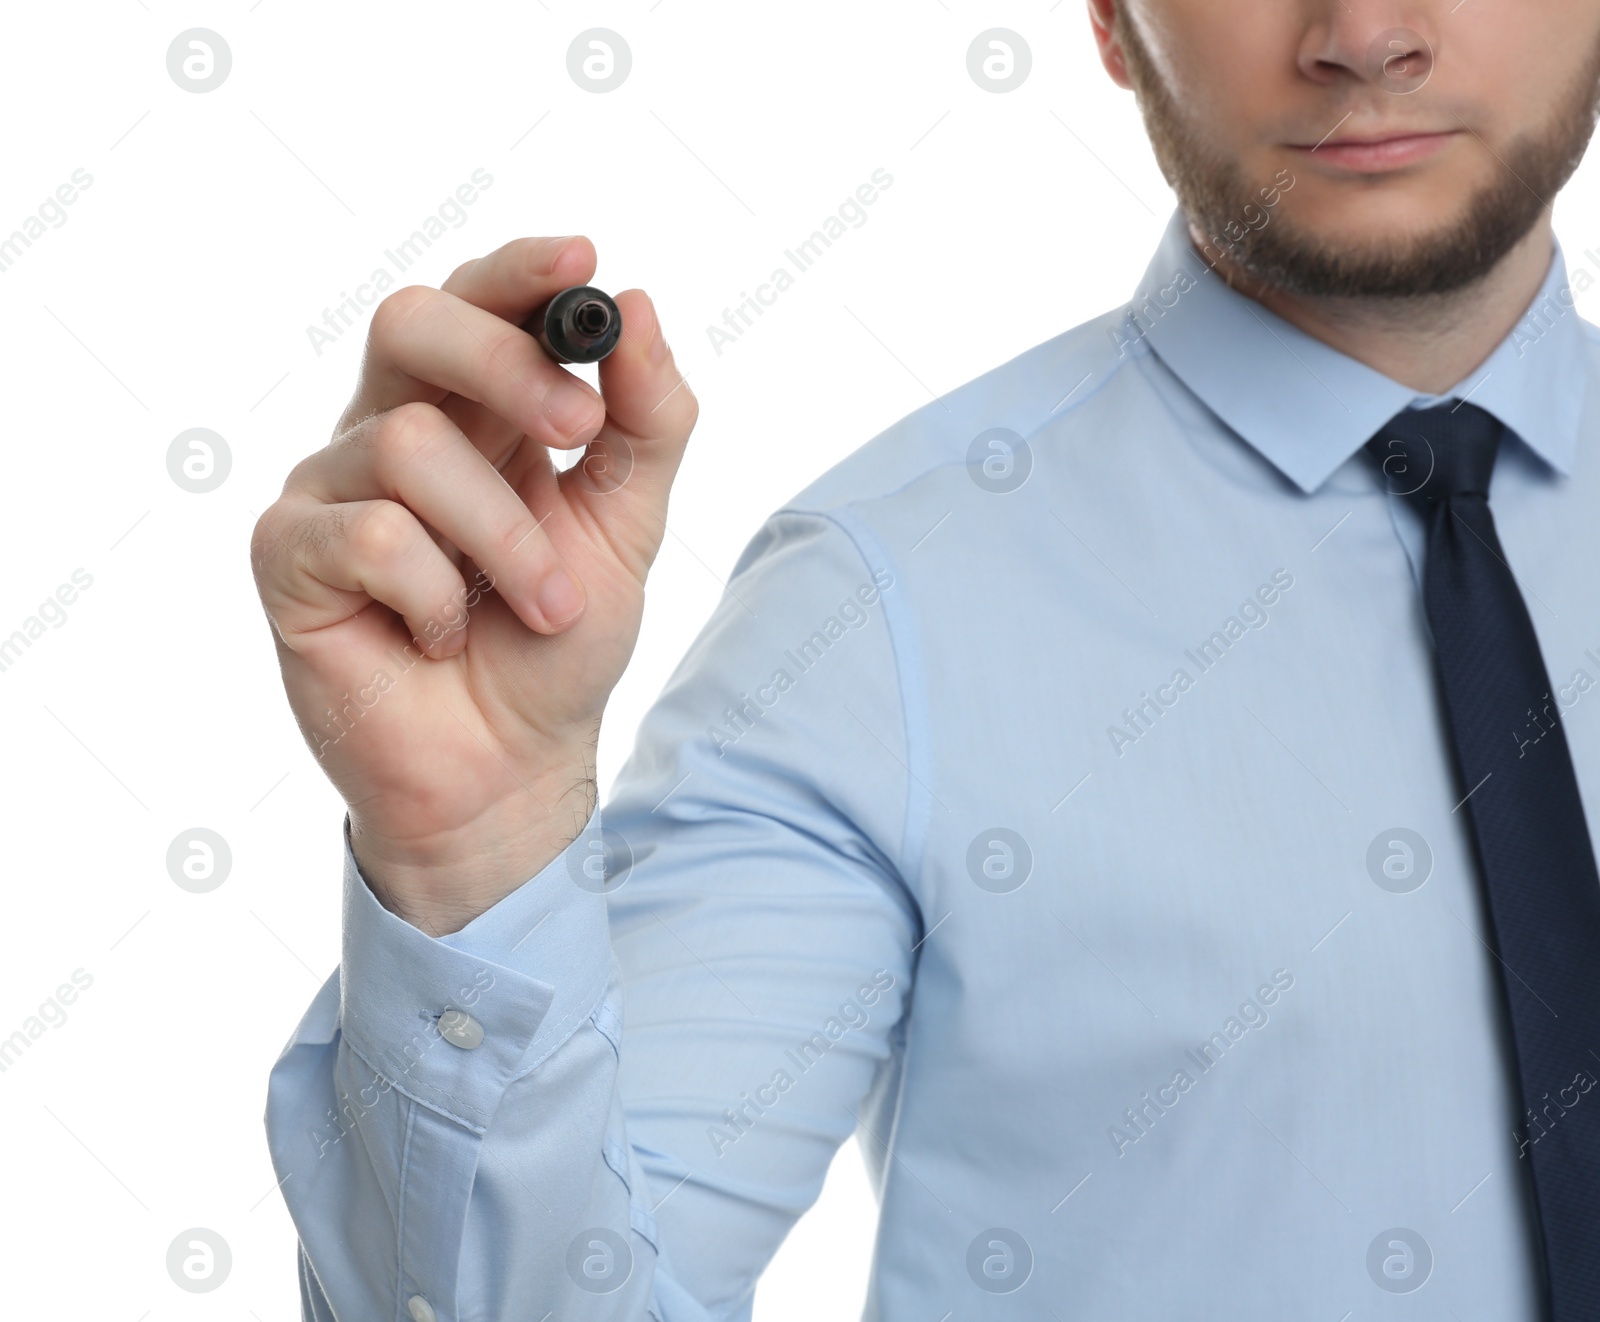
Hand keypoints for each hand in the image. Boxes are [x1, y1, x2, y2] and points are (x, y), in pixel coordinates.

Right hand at [250, 236, 696, 932]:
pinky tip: (440, 634)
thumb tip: (640, 310)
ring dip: (505, 537)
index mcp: (473, 411)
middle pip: (411, 322)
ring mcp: (330, 489)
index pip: (478, 303)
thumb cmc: (557, 643)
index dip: (522, 272)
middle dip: (505, 364)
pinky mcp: (287, 556)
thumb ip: (644, 425)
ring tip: (540, 607)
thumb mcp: (627, 528)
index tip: (585, 259)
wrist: (513, 768)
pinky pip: (370, 533)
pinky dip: (435, 592)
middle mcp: (391, 431)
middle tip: (575, 430)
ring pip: (411, 445)